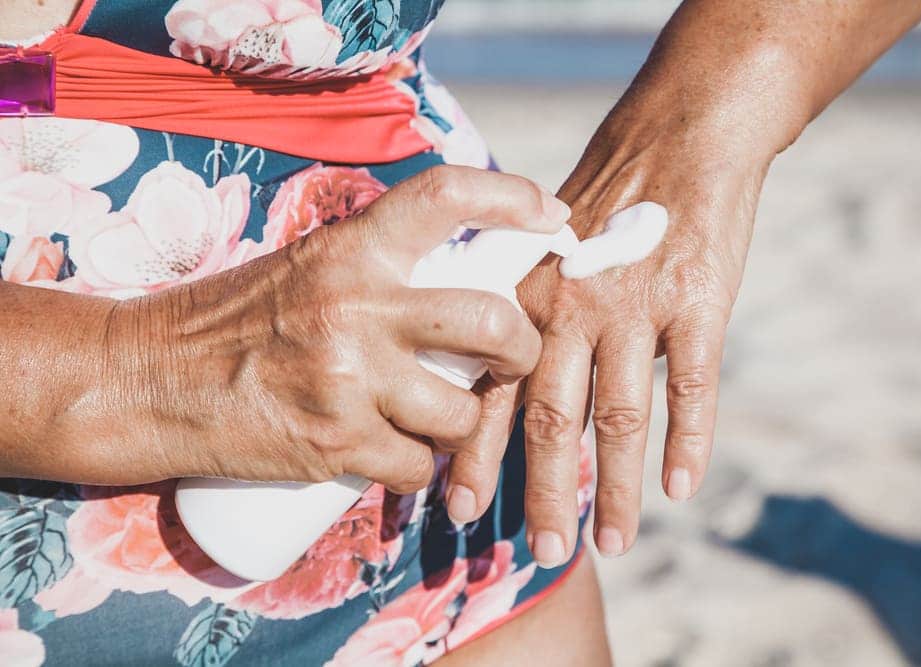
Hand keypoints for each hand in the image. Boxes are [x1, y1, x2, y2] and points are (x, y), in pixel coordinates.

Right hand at [101, 166, 569, 489]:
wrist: (150, 379)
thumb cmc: (232, 318)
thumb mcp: (307, 267)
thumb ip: (376, 268)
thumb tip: (461, 279)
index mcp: (351, 249)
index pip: (445, 198)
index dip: (510, 197)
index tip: (552, 215)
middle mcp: (357, 306)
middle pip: (491, 322)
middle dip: (522, 347)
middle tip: (513, 356)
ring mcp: (350, 378)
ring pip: (462, 410)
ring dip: (465, 422)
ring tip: (437, 415)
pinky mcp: (336, 442)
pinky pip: (419, 464)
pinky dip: (421, 469)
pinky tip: (400, 458)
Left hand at [444, 108, 771, 565]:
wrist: (680, 136)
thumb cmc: (603, 198)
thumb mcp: (539, 245)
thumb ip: (518, 311)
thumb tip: (491, 379)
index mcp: (528, 297)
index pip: (491, 389)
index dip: (474, 454)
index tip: (459, 510)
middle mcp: (574, 308)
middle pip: (554, 418)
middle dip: (546, 492)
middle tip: (542, 552)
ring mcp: (638, 308)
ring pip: (622, 416)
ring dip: (619, 488)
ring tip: (615, 544)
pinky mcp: (699, 304)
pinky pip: (694, 386)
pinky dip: (689, 440)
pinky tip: (683, 487)